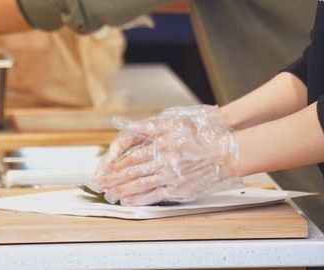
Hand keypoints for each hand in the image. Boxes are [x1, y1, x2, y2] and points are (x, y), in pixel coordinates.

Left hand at [90, 107, 239, 205]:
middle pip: (132, 173)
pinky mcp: (178, 189)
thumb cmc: (200, 136)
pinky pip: (154, 196)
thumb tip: (132, 129)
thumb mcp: (175, 124)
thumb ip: (152, 128)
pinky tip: (128, 200)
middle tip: (100, 184)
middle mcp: (163, 162)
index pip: (131, 157)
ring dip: (122, 190)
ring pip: (140, 186)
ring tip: (110, 193)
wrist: (223, 153)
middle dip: (114, 179)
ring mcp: (170, 177)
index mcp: (160, 145)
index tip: (103, 169)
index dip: (115, 164)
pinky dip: (139, 199)